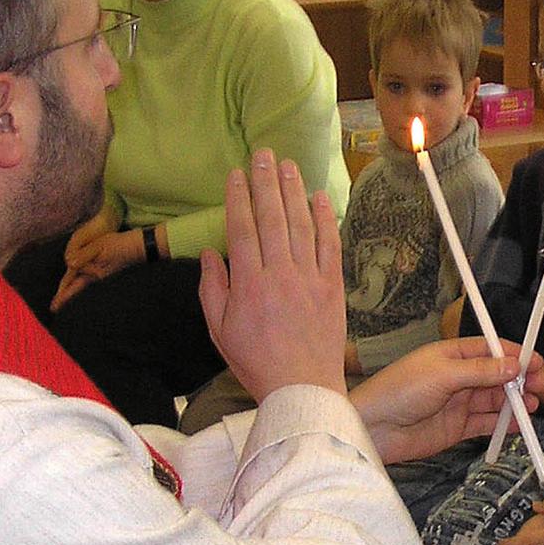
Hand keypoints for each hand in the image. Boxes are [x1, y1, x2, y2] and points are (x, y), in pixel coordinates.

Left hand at [51, 229, 142, 310]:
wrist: (139, 246)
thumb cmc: (119, 245)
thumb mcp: (99, 247)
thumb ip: (83, 255)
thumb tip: (69, 264)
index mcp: (94, 273)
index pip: (73, 283)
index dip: (63, 294)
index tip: (54, 306)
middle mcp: (97, 277)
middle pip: (77, 287)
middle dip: (65, 296)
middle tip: (53, 308)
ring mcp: (102, 276)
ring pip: (82, 282)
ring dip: (72, 289)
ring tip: (61, 297)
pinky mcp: (106, 272)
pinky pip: (89, 279)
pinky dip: (80, 283)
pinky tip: (78, 283)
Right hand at [199, 149, 345, 400]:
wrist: (303, 389)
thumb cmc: (256, 363)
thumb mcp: (219, 331)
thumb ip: (212, 289)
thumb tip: (210, 253)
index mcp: (249, 285)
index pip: (242, 229)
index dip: (239, 197)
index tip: (237, 174)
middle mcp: (280, 275)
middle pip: (272, 218)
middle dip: (266, 183)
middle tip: (264, 155)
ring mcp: (310, 279)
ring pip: (301, 225)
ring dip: (294, 192)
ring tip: (288, 165)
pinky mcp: (333, 287)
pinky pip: (330, 246)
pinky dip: (325, 219)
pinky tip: (319, 197)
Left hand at [351, 336, 543, 463]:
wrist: (373, 428)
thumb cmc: (399, 391)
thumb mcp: (443, 374)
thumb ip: (481, 371)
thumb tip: (514, 365)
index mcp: (452, 355)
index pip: (490, 350)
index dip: (515, 355)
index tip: (537, 362)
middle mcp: (457, 377)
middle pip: (497, 376)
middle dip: (520, 380)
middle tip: (540, 387)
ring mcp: (458, 403)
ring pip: (495, 400)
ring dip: (514, 403)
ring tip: (531, 407)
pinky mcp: (457, 428)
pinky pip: (486, 424)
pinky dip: (503, 425)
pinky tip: (518, 426)